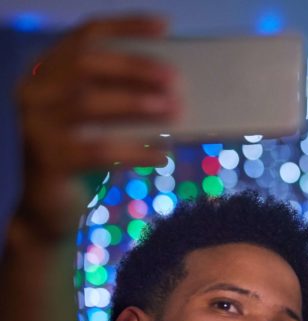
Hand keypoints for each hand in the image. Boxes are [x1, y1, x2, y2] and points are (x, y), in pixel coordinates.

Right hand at [15, 15, 178, 241]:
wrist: (49, 209)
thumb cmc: (83, 156)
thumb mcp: (99, 121)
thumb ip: (122, 97)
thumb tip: (175, 87)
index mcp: (47, 72)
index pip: (85, 35)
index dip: (125, 26)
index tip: (165, 26)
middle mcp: (33, 90)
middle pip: (85, 65)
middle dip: (134, 69)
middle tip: (176, 80)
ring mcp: (34, 124)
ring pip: (87, 103)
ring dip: (136, 104)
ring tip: (174, 111)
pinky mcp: (47, 159)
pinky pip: (97, 149)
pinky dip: (135, 150)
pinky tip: (162, 155)